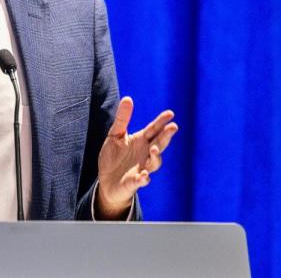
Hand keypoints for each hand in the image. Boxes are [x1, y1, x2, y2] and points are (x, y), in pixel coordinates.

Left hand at [96, 96, 177, 218]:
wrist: (107, 182)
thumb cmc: (113, 157)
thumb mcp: (115, 135)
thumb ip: (122, 119)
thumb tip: (128, 98)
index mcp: (141, 141)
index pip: (153, 130)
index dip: (161, 122)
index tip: (170, 113)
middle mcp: (145, 154)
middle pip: (159, 144)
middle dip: (166, 136)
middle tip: (173, 127)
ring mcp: (142, 169)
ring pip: (154, 163)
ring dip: (156, 156)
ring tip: (153, 149)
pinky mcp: (134, 183)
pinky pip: (141, 181)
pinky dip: (144, 179)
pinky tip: (144, 175)